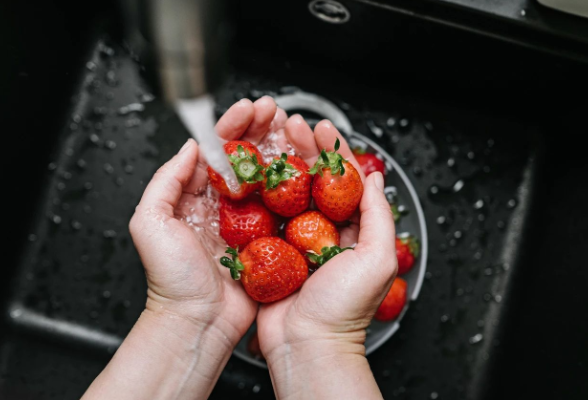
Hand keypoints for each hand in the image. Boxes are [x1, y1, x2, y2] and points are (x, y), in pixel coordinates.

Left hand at [83, 97, 285, 399]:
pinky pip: (283, 207)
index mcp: (194, 198)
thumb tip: (190, 148)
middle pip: (245, 158)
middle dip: (260, 130)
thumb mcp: (149, 223)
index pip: (215, 152)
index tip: (247, 109)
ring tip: (292, 129)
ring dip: (280, 150)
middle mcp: (223, 206)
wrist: (198, 320)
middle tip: (275, 111)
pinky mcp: (268, 240)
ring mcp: (248, 222)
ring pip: (267, 177)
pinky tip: (303, 169)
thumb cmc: (171, 279)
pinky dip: (294, 186)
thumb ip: (165, 181)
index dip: (232, 127)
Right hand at [255, 117, 396, 398]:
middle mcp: (321, 231)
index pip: (344, 180)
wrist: (306, 345)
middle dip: (301, 149)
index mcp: (350, 230)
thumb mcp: (376, 259)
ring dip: (276, 164)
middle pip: (311, 179)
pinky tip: (248, 173)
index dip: (333, 151)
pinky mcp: (268, 251)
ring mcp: (292, 240)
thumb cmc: (344, 309)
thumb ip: (379, 215)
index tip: (322, 129)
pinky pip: (261, 216)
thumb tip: (375, 179)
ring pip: (284, 192)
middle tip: (291, 125)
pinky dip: (254, 194)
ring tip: (268, 139)